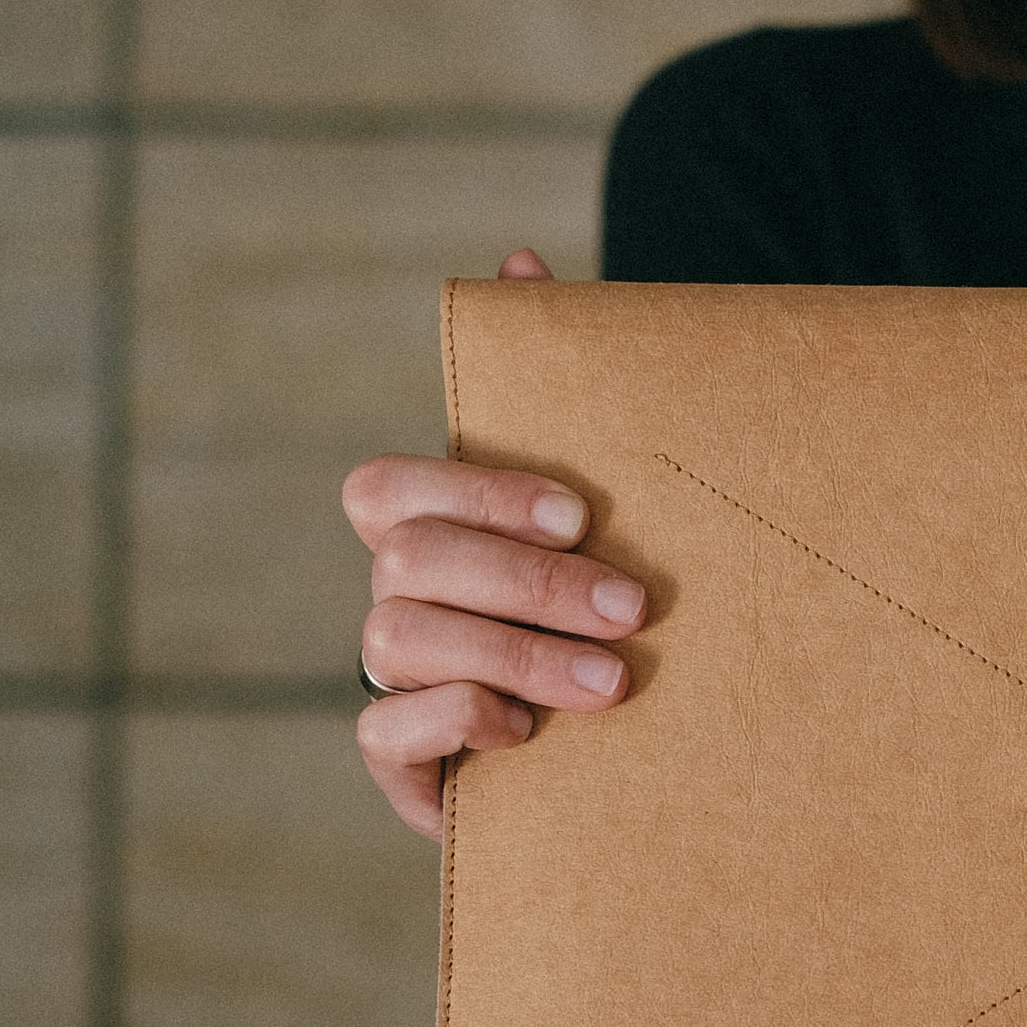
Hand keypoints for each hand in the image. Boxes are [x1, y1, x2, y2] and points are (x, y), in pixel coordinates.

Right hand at [345, 249, 648, 836]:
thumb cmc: (612, 609)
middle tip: (633, 608)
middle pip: (408, 561)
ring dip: (513, 654)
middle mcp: (399, 599)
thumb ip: (562, 398)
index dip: (475, 491)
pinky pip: (385, 734)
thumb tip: (520, 260)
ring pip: (399, 639)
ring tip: (615, 682)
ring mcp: (394, 683)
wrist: (641, 754)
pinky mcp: (402, 766)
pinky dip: (457, 722)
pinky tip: (531, 735)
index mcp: (432, 532)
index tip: (580, 514)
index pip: (387, 487)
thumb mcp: (607, 507)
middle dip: (527, 582)